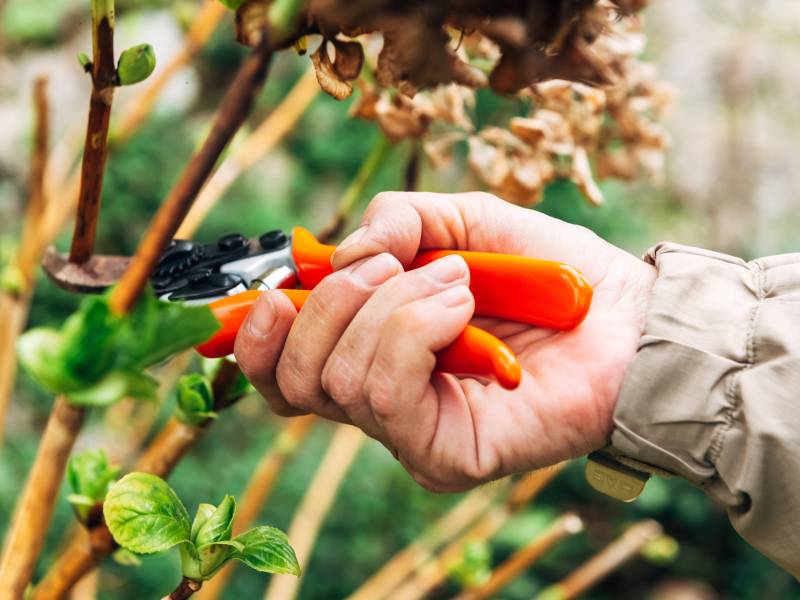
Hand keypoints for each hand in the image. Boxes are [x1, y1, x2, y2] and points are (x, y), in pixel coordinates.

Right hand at [234, 192, 655, 491]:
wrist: (624, 315)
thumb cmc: (545, 272)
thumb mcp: (461, 220)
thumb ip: (394, 221)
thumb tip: (338, 258)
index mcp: (370, 350)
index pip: (279, 369)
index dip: (253, 335)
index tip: (274, 289)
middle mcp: (379, 398)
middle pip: (292, 378)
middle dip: (330, 303)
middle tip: (393, 262)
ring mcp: (408, 432)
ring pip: (340, 378)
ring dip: (391, 305)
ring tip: (457, 281)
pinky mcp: (442, 455)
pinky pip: (386, 395)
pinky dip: (415, 330)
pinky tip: (463, 307)